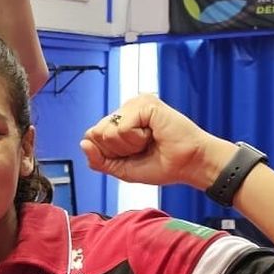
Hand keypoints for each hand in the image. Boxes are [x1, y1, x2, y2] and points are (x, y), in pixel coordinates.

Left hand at [79, 95, 233, 187]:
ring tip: (149, 141)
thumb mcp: (122, 169)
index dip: (109, 154)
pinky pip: (122, 128)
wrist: (190, 165)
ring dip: (128, 145)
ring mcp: (134, 104)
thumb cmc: (162, 165)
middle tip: (143, 148)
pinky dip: (136, 138)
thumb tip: (83, 143)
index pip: (92, 137)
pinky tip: (153, 134)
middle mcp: (125, 109)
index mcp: (120, 122)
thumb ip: (99, 160)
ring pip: (107, 131)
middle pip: (96, 134)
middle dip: (117, 150)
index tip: (133, 155)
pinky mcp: (144, 103)